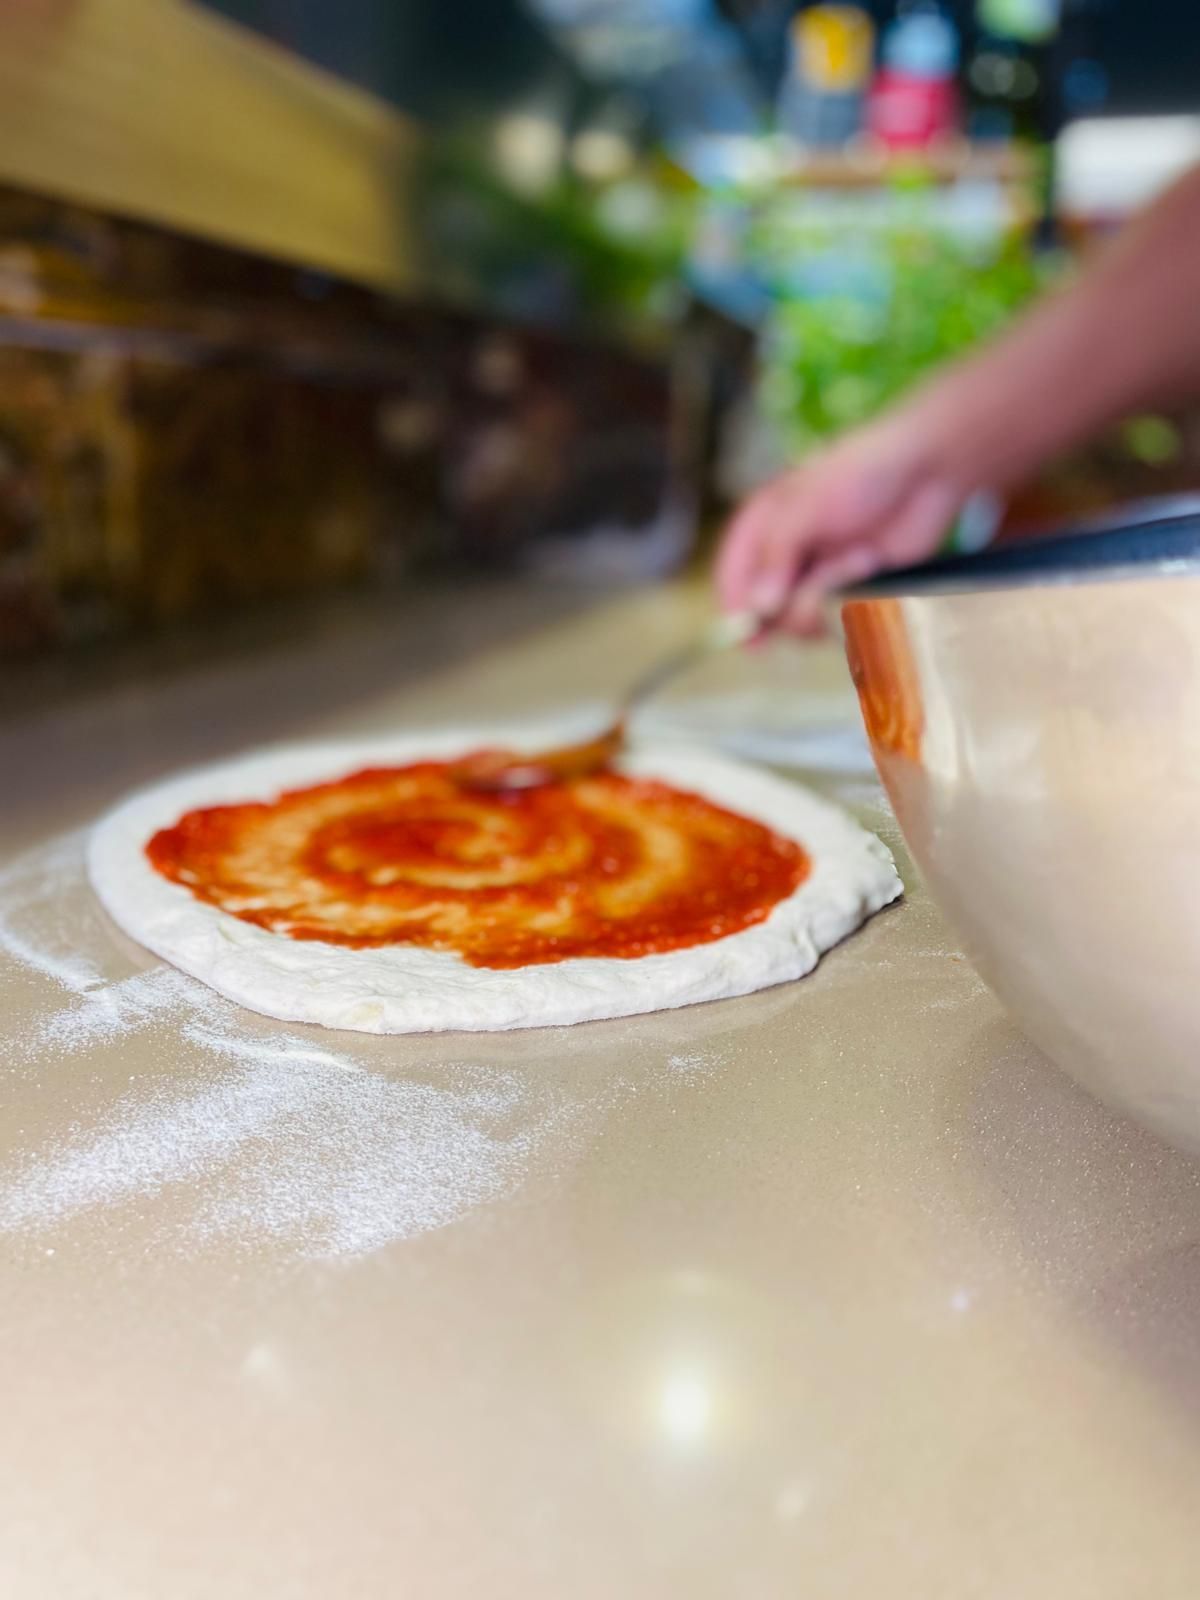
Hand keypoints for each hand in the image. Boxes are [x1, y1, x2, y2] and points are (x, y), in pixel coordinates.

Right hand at [715, 411, 961, 635]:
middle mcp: (785, 554)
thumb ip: (775, 558)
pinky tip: (870, 565)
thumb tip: (759, 608)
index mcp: (763, 525)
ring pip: (802, 618)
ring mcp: (817, 573)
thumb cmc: (860, 474)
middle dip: (791, 606)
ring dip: (830, 595)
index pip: (733, 576)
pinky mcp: (850, 587)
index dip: (736, 608)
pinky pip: (836, 616)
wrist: (925, 473)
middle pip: (765, 608)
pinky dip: (851, 599)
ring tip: (859, 559)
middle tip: (819, 590)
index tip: (749, 636)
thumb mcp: (805, 509)